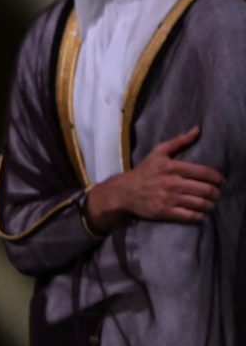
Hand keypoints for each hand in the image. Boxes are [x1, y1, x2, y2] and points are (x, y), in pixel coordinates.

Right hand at [86, 126, 224, 231]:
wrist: (124, 191)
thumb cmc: (144, 171)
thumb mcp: (158, 152)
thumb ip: (179, 141)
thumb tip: (197, 129)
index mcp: (171, 167)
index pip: (203, 172)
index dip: (217, 178)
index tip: (221, 181)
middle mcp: (171, 183)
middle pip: (205, 189)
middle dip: (215, 193)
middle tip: (216, 193)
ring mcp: (168, 198)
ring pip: (200, 203)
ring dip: (209, 205)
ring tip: (210, 203)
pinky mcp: (164, 211)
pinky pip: (190, 216)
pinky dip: (199, 216)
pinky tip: (200, 213)